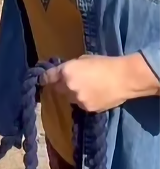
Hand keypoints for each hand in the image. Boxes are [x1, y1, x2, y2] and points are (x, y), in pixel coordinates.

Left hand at [41, 53, 159, 112]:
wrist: (124, 78)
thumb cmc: (105, 64)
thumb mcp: (83, 60)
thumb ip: (71, 67)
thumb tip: (64, 72)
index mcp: (66, 71)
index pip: (47, 78)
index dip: (45, 78)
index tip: (44, 80)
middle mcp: (68, 86)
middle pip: (56, 89)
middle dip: (61, 86)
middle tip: (70, 83)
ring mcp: (77, 99)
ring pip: (68, 98)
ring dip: (72, 94)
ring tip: (85, 89)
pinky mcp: (87, 109)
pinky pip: (80, 105)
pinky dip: (83, 101)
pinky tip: (94, 95)